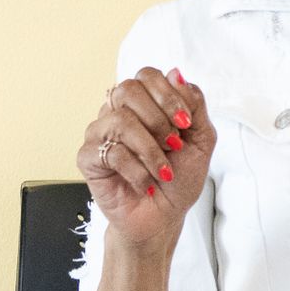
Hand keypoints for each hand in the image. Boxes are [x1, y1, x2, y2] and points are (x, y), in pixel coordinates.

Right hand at [76, 66, 217, 250]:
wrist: (164, 217)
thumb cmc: (180, 177)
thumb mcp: (201, 139)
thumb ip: (194, 105)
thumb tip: (175, 73)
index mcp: (143, 103)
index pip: (147, 75)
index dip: (168, 95)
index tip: (186, 123)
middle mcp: (118, 111)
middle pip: (128, 89)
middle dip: (158, 118)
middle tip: (174, 144)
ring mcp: (100, 133)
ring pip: (120, 121)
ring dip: (150, 149)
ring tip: (163, 172)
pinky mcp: (88, 158)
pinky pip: (110, 152)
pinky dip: (136, 171)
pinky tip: (147, 185)